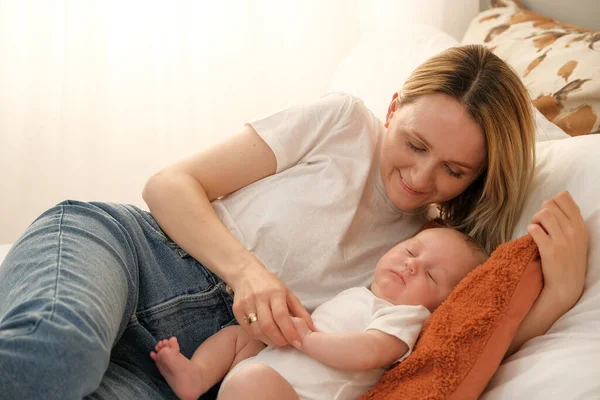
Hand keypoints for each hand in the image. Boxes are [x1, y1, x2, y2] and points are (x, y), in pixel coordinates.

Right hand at [229, 260, 315, 346]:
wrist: (246, 273)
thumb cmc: (270, 285)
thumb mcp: (288, 293)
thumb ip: (301, 311)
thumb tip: (313, 329)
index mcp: (275, 292)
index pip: (281, 315)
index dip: (290, 331)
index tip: (297, 342)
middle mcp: (259, 298)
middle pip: (268, 325)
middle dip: (279, 339)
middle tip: (287, 343)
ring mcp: (246, 304)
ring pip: (257, 330)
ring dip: (269, 340)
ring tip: (278, 341)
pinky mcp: (237, 310)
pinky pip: (248, 330)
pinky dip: (259, 336)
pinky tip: (266, 336)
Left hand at [527, 191, 588, 313]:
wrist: (566, 286)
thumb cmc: (568, 260)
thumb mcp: (577, 237)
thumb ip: (570, 218)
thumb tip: (560, 195)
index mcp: (581, 226)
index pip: (564, 198)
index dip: (551, 202)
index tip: (549, 213)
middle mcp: (574, 231)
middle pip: (550, 205)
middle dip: (540, 211)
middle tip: (538, 224)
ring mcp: (563, 241)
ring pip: (543, 214)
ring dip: (534, 219)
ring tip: (535, 229)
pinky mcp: (550, 250)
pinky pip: (534, 229)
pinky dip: (530, 231)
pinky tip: (532, 238)